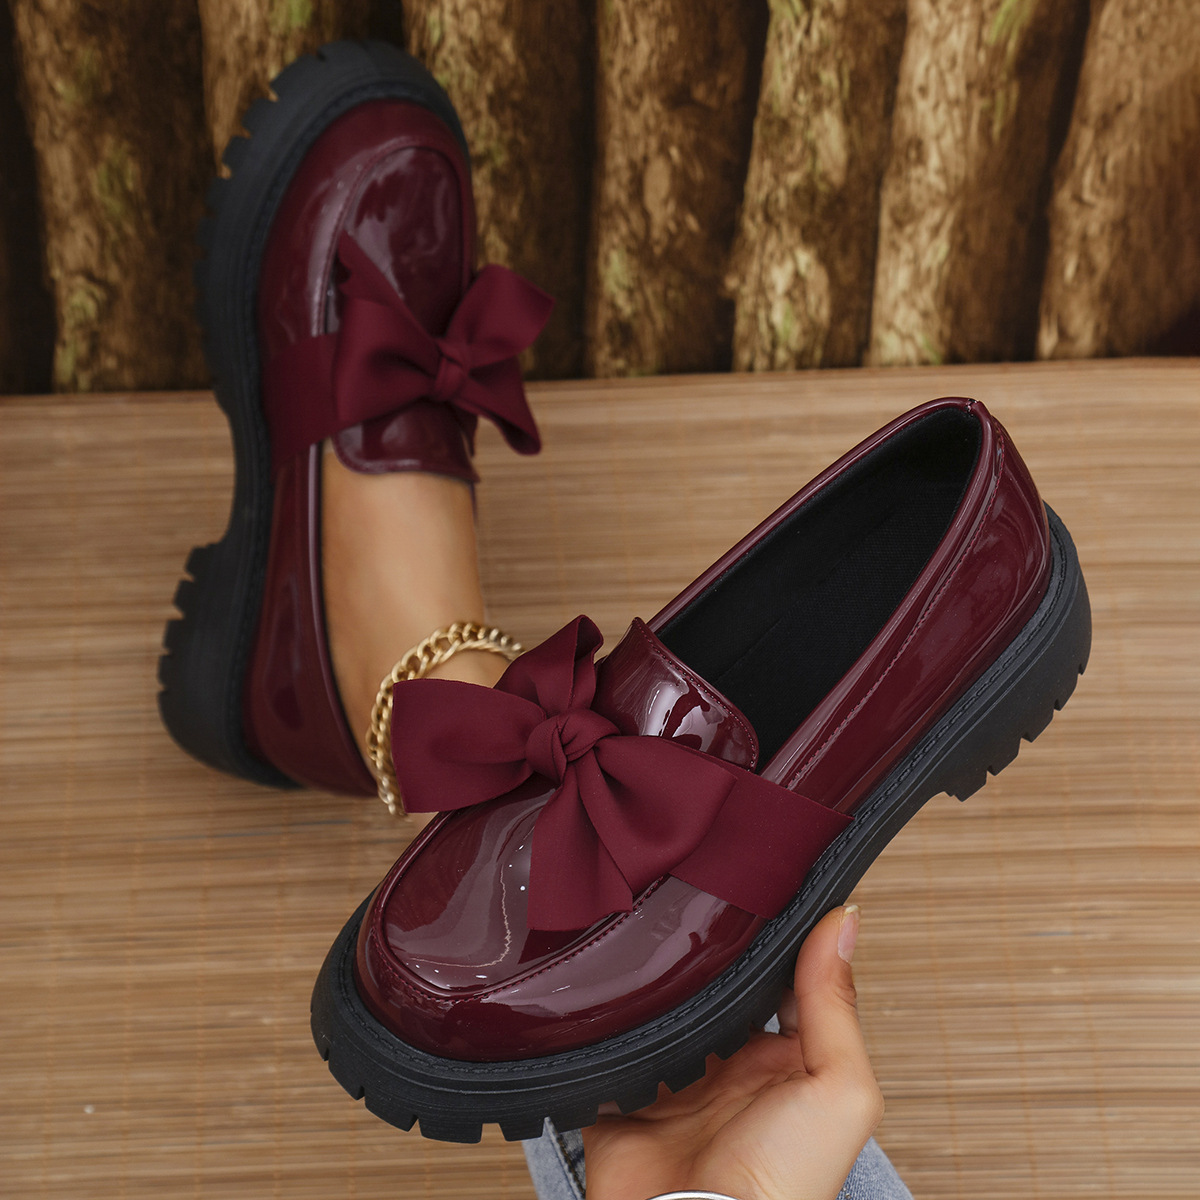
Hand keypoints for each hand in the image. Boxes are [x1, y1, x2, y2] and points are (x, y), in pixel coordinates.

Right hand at [582, 906, 882, 1199]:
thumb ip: (836, 1008)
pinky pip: (606, 1047)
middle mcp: (727, 1070)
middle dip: (703, 954)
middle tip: (692, 897)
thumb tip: (846, 924)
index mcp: (782, 1065)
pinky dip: (602, 1021)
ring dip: (652, 982)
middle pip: (715, 993)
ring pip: (659, 1012)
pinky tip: (603, 985)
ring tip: (644, 931)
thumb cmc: (781, 1184)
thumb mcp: (836, 1090)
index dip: (771, 941)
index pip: (779, 984)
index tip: (757, 887)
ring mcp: (673, 1084)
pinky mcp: (621, 1099)